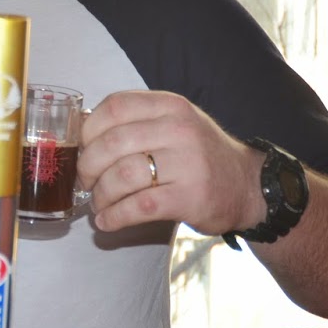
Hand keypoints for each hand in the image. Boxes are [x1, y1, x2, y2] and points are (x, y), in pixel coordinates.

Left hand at [76, 90, 264, 236]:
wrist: (247, 184)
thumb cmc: (199, 155)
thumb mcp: (174, 123)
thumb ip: (136, 122)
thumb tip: (81, 131)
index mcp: (170, 106)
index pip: (115, 106)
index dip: (88, 129)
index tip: (82, 148)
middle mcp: (179, 129)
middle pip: (111, 143)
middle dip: (87, 167)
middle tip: (85, 182)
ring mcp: (186, 163)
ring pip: (121, 176)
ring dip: (100, 195)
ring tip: (98, 204)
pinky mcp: (189, 197)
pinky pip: (138, 206)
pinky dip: (114, 216)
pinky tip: (107, 221)